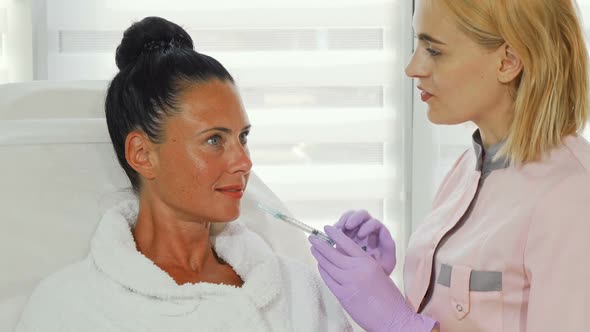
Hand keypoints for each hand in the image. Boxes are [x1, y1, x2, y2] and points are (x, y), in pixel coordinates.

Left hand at [309, 226, 437, 331]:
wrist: (393, 318)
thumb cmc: (389, 297)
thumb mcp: (378, 273)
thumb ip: (362, 264)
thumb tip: (345, 258)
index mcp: (367, 262)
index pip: (347, 243)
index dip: (335, 234)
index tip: (327, 228)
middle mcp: (356, 270)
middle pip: (333, 253)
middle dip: (320, 244)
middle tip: (312, 238)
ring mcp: (348, 282)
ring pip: (328, 265)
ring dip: (318, 256)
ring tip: (313, 249)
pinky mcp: (343, 295)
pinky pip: (328, 279)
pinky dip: (322, 271)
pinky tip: (320, 266)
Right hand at [335, 210, 395, 274]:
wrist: (367, 280)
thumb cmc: (379, 272)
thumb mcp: (387, 263)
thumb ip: (388, 249)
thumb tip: (385, 234)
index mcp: (379, 235)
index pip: (375, 223)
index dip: (368, 226)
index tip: (361, 234)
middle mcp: (367, 229)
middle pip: (362, 215)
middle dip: (354, 218)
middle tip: (348, 226)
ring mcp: (355, 230)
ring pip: (349, 217)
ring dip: (343, 220)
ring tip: (337, 229)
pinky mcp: (344, 234)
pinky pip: (339, 225)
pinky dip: (335, 228)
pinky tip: (330, 236)